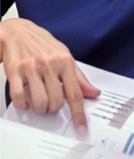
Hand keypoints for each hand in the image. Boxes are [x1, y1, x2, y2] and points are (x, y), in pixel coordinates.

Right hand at [0, 18, 99, 132]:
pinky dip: (23, 105)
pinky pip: (19, 97)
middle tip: (51, 104)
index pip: (75, 92)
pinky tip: (26, 102)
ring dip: (40, 109)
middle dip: (54, 109)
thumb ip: (79, 77)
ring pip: (40, 102)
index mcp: (65, 62)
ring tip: (40, 104)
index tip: (81, 127)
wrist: (18, 30)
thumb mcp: (64, 56)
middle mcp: (49, 65)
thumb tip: (93, 93)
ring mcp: (31, 68)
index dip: (79, 113)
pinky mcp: (14, 71)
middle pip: (57, 101)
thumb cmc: (42, 44)